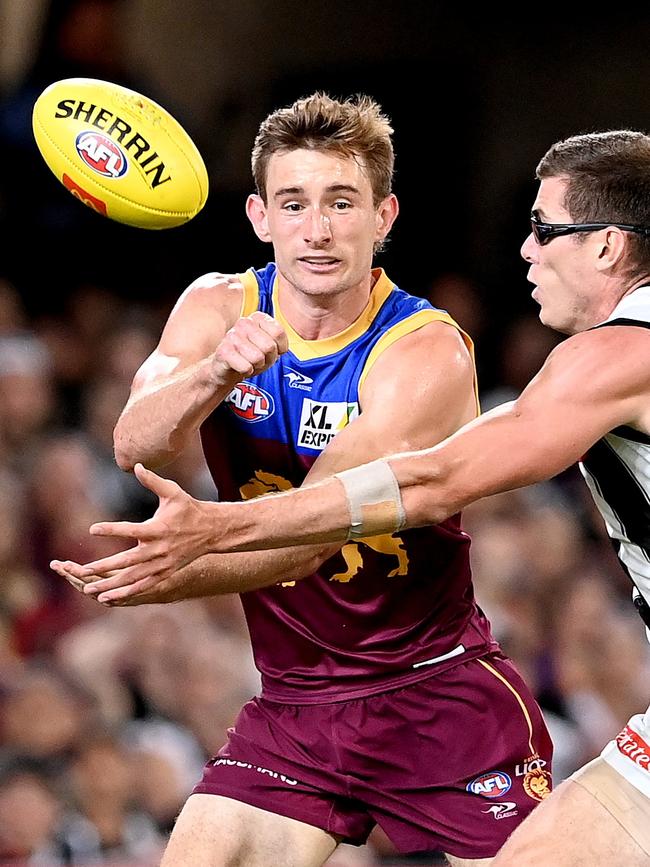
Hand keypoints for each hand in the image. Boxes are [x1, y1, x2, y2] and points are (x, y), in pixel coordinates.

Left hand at [50, 464, 217, 601]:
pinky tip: (109, 598)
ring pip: (133, 578)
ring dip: (111, 585)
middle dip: (105, 567)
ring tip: (89, 589)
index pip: (131, 530)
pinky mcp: (166, 573)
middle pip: (129, 561)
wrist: (212, 530)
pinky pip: (144, 586)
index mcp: (159, 528)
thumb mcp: (173, 491)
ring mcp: (163, 564)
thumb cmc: (189, 508)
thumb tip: (136, 466)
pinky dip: (126, 593)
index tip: (92, 529)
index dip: (111, 529)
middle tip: (84, 571)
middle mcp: (160, 549)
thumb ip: (152, 481)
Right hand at [214, 311, 287, 377]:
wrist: (227, 368)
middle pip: (269, 346)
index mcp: (257, 318)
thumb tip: (282, 348)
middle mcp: (244, 323)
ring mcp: (232, 336)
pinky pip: (246, 367)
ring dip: (256, 366)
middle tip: (259, 359)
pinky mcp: (223, 351)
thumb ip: (279, 341)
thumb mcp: (270, 346)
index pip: (278, 333)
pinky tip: (240, 367)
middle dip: (268, 359)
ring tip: (249, 362)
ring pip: (257, 358)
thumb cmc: (251, 355)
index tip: (272, 351)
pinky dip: (247, 371)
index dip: (280, 348)